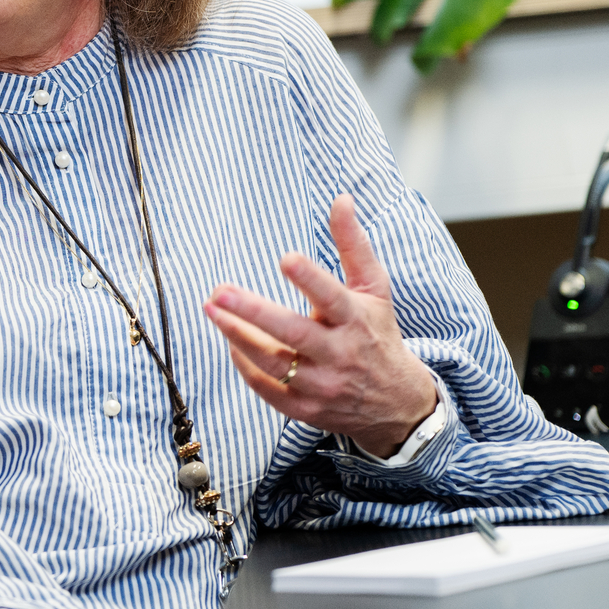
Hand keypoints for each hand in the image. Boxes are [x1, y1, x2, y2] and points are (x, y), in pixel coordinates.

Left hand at [203, 195, 439, 459]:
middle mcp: (339, 354)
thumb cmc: (377, 333)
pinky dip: (246, 367)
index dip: (310, 279)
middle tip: (219, 291)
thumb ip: (353, 245)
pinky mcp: (306, 409)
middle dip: (253, 313)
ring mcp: (322, 385)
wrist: (396, 402)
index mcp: (356, 319)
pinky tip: (230, 341)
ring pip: (273, 362)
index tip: (286, 259)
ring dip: (238, 336)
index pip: (332, 297)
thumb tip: (340, 198)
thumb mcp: (374, 289)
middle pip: (293, 333)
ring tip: (212, 309)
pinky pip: (267, 389)